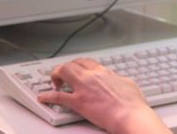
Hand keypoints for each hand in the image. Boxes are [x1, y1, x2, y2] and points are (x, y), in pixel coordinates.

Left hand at [37, 58, 170, 133]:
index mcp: (105, 72)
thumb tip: (117, 80)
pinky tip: (43, 98)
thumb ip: (118, 80)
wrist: (130, 115)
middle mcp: (93, 76)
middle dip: (65, 68)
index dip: (78, 64)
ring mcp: (84, 88)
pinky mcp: (79, 102)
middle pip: (73, 63)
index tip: (76, 68)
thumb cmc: (133, 104)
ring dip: (56, 75)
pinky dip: (48, 96)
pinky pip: (58, 97)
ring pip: (64, 72)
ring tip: (54, 83)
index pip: (87, 62)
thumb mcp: (128, 84)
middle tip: (62, 76)